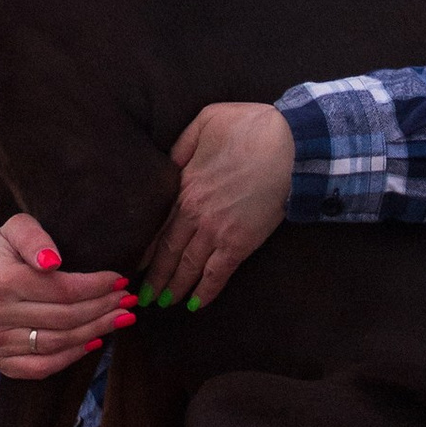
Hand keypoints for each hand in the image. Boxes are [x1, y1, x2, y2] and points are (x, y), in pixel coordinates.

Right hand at [0, 213, 134, 379]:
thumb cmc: (10, 251)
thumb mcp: (18, 228)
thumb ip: (34, 237)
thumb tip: (51, 260)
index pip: (61, 289)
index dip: (96, 287)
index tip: (121, 281)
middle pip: (63, 318)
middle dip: (102, 309)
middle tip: (128, 301)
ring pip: (57, 343)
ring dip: (95, 332)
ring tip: (119, 319)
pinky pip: (42, 367)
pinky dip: (72, 356)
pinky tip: (95, 342)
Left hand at [137, 104, 294, 309]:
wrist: (290, 145)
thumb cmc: (250, 127)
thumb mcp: (205, 121)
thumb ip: (182, 144)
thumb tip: (169, 163)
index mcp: (184, 184)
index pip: (158, 224)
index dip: (146, 248)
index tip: (135, 264)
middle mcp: (194, 213)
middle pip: (168, 251)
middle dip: (154, 277)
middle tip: (142, 296)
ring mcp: (216, 231)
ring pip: (188, 266)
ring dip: (173, 288)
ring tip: (162, 304)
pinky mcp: (240, 243)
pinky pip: (217, 274)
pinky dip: (204, 292)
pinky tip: (194, 305)